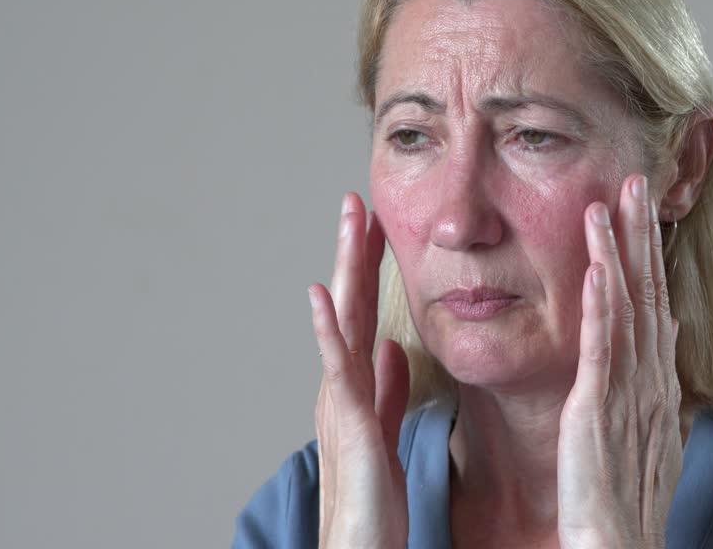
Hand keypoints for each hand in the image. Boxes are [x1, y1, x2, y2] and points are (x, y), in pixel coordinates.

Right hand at [309, 192, 410, 548]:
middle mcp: (343, 384)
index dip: (370, 268)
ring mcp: (340, 400)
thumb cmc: (374, 500)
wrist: (361, 547)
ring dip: (343, 268)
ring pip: (341, 320)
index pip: (365, 312)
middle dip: (354, 251)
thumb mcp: (385, 430)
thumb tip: (393, 350)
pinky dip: (326, 330)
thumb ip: (388, 390)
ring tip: (348, 221)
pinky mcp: (347, 423)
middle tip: (358, 200)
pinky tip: (319, 294)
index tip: (378, 224)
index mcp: (358, 384)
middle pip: (350, 304)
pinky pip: (336, 369)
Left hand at [558, 174, 683, 548]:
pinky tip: (599, 263)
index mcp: (655, 382)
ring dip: (622, 250)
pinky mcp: (599, 408)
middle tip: (638, 178)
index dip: (649, 251)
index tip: (642, 206)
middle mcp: (649, 379)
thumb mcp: (648, 426)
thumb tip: (668, 326)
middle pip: (649, 291)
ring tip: (616, 200)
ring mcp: (626, 392)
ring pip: (628, 306)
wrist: (620, 547)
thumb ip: (655, 373)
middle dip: (643, 233)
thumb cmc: (625, 498)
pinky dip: (602, 301)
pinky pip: (603, 345)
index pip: (654, 301)